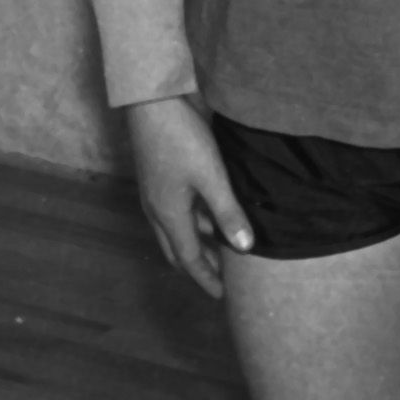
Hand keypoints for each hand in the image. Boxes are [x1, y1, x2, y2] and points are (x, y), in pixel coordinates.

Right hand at [124, 95, 252, 298]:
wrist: (153, 104)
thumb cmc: (182, 140)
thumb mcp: (211, 177)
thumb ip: (228, 212)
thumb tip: (245, 248)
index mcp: (168, 215)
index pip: (188, 258)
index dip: (206, 277)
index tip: (222, 295)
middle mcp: (158, 210)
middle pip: (178, 248)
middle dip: (198, 265)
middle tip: (221, 278)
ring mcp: (158, 193)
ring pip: (178, 229)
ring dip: (198, 241)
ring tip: (223, 248)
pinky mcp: (163, 177)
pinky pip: (179, 211)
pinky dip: (196, 220)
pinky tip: (213, 212)